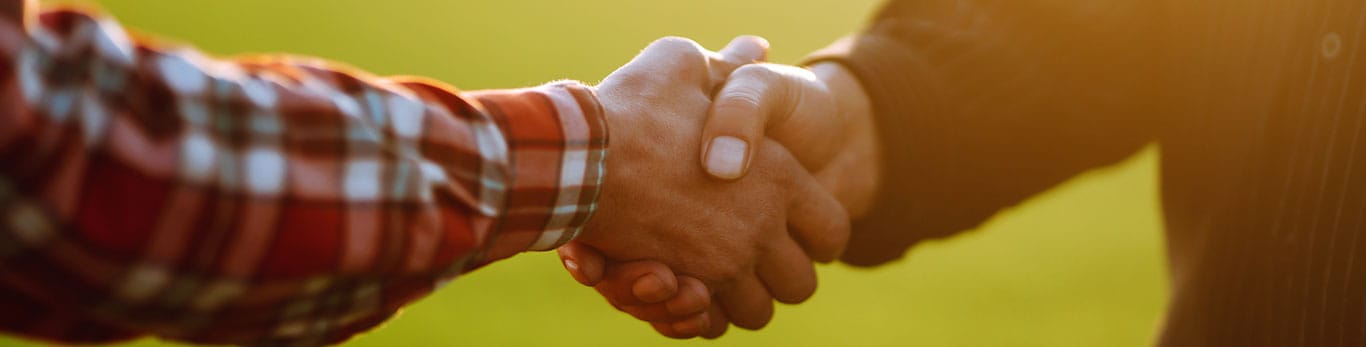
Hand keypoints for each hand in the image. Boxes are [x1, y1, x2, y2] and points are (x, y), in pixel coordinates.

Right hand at [570, 37, 851, 336]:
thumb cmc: (633, 107)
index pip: (832, 231)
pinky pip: (709, 325)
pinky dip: (699, 317)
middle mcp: (759, 229)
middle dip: (780, 276)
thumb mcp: (683, 65)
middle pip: (800, 284)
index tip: (798, 231)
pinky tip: (685, 291)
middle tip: (755, 257)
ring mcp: (722, 266)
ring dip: (739, 299)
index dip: (819, 234)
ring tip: (716, 275)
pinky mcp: (682, 291)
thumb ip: (725, 66)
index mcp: (779, 177)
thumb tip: (752, 46)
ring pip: (757, 311)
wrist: (576, 157)